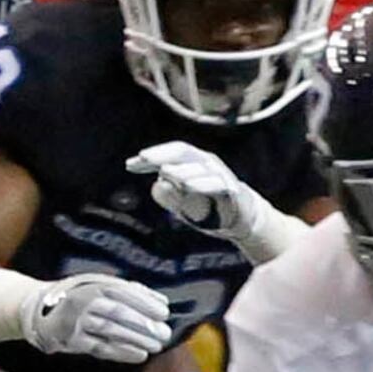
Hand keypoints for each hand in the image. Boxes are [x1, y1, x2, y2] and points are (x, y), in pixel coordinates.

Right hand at [21, 272, 172, 363]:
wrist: (41, 313)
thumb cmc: (80, 299)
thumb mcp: (100, 287)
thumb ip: (129, 291)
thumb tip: (161, 300)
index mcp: (94, 286)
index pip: (124, 293)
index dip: (146, 303)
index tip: (164, 313)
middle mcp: (84, 301)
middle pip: (118, 313)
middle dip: (144, 324)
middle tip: (164, 334)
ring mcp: (76, 321)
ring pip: (110, 331)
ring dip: (136, 339)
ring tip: (155, 346)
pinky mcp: (71, 341)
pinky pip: (100, 347)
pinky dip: (121, 352)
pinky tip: (139, 355)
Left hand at [129, 141, 296, 261]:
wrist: (241, 219)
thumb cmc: (209, 207)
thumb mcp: (182, 203)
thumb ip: (168, 195)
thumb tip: (157, 186)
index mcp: (194, 163)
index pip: (170, 153)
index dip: (151, 156)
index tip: (130, 164)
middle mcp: (207, 164)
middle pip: (183, 152)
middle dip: (162, 154)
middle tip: (144, 157)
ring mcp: (220, 175)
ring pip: (200, 167)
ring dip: (181, 168)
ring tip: (164, 171)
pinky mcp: (231, 190)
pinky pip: (216, 184)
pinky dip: (202, 183)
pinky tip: (187, 185)